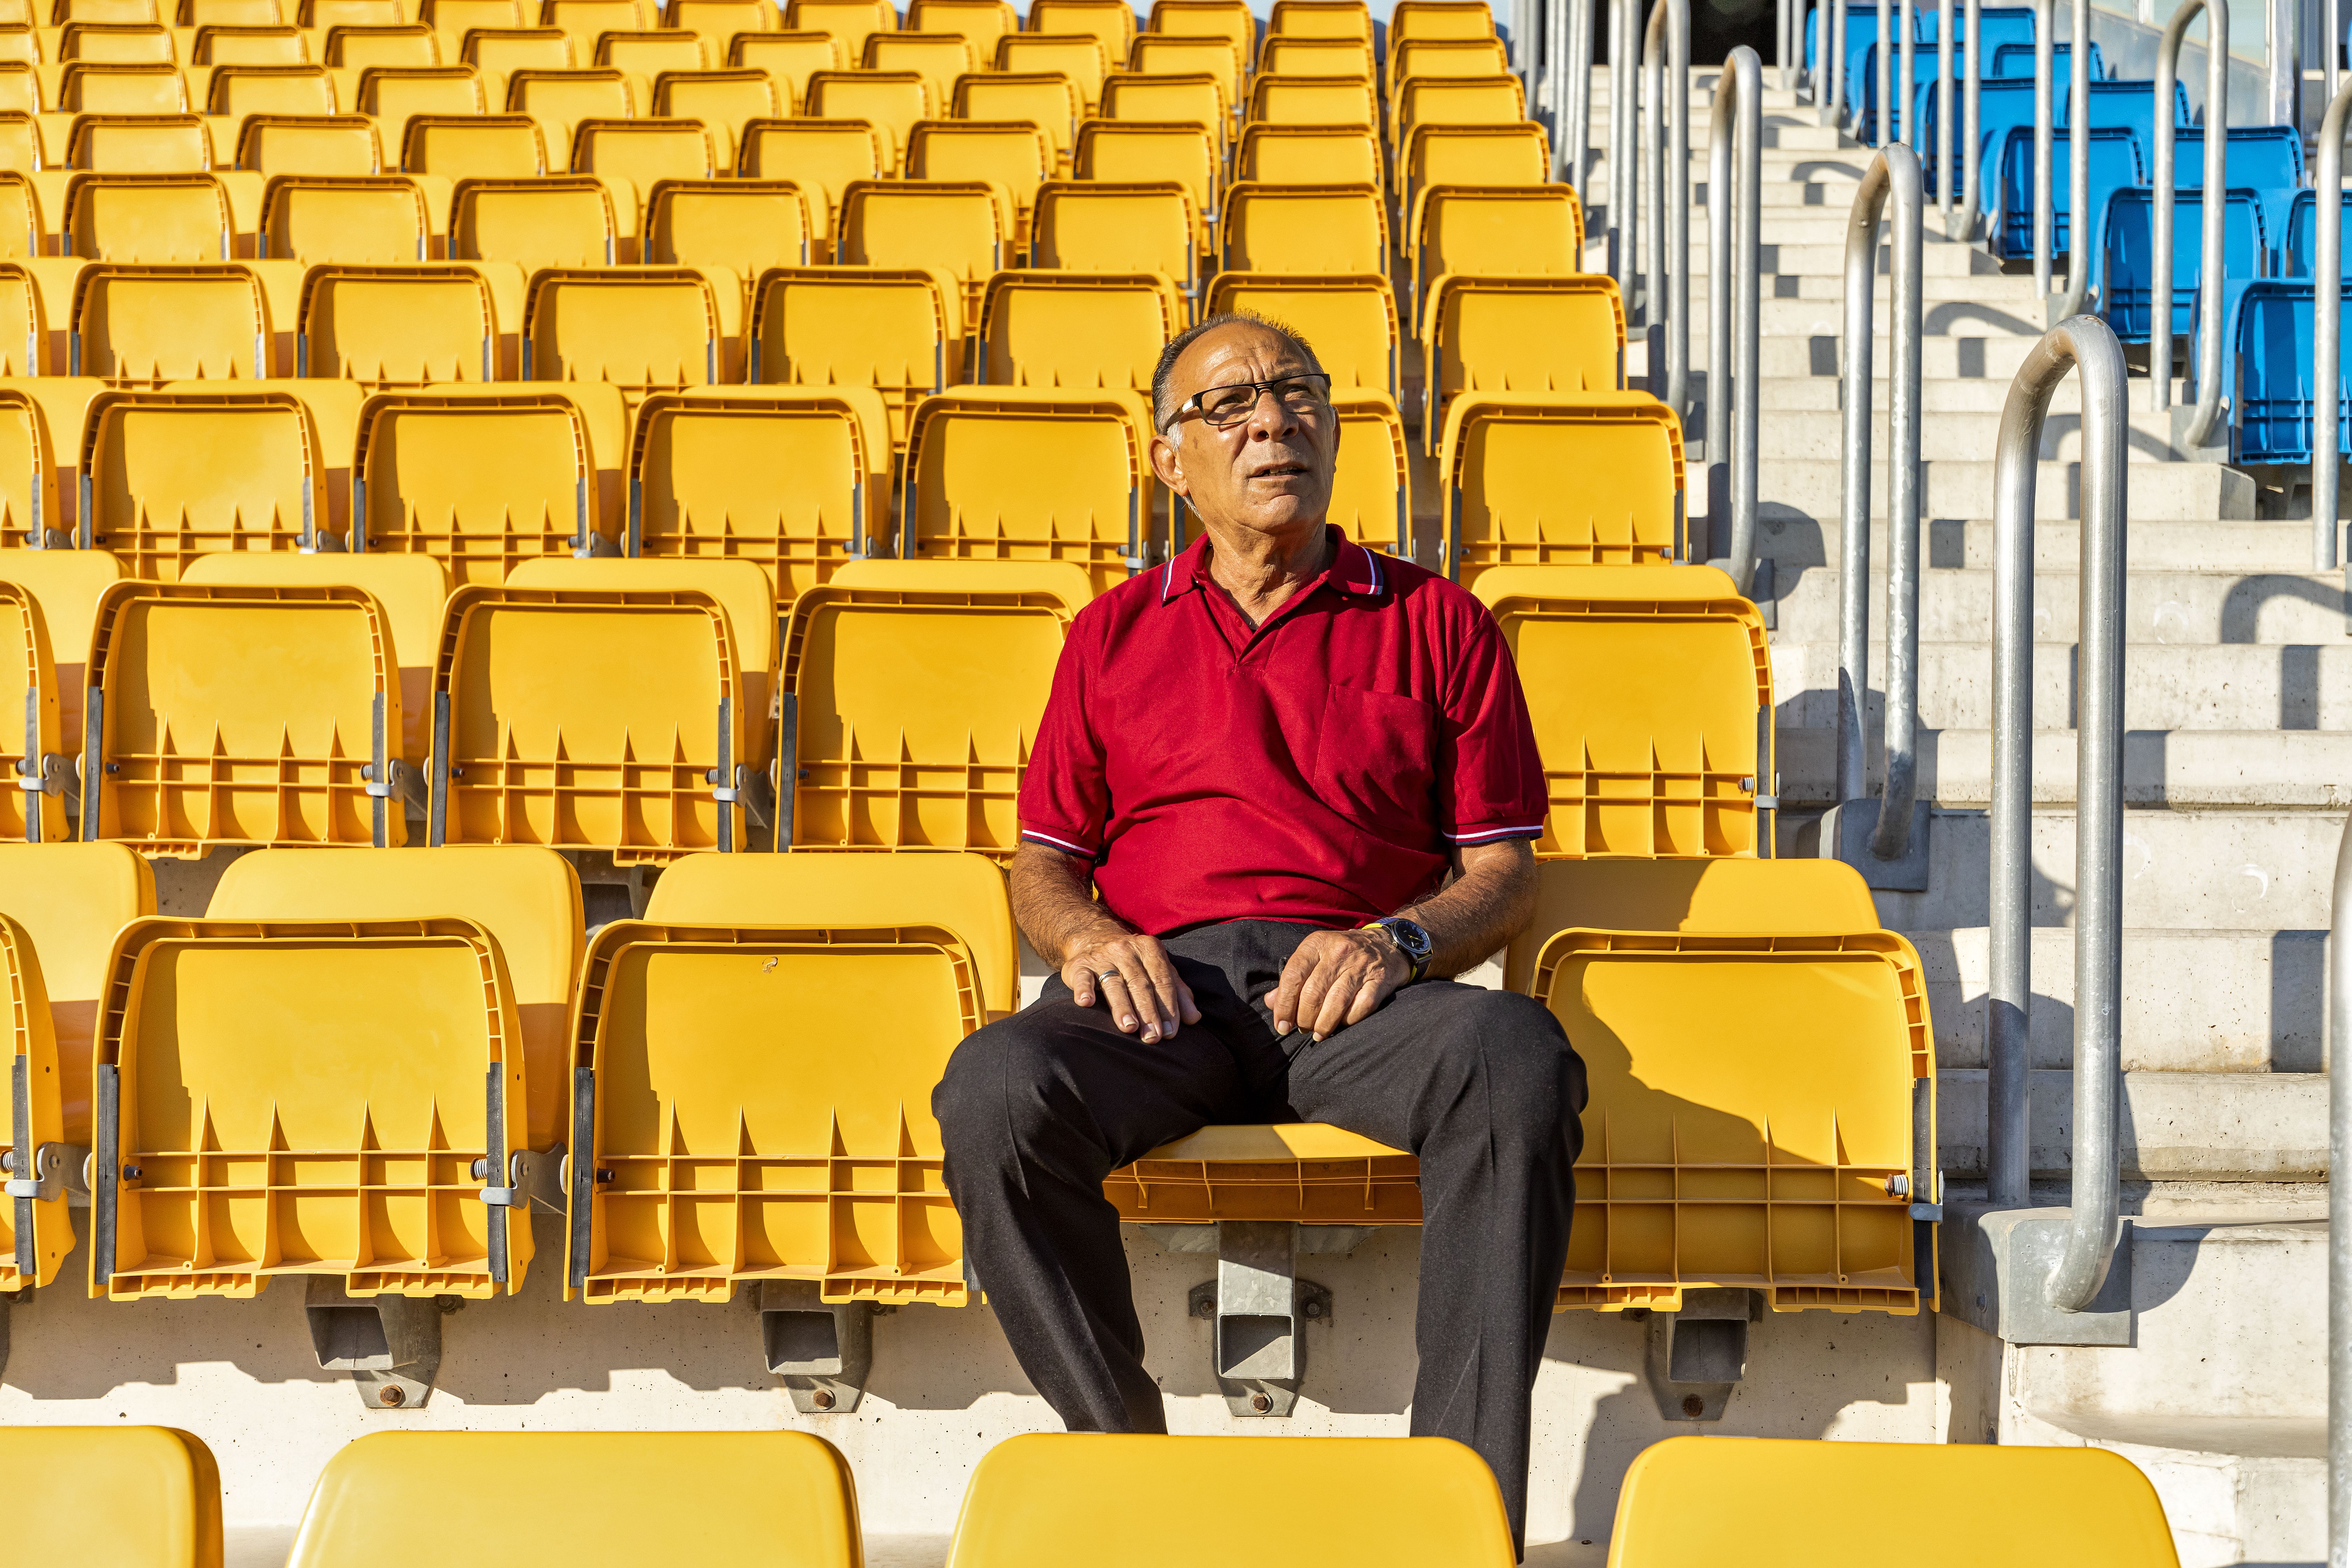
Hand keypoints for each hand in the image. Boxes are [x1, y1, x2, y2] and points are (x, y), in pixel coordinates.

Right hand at [1062, 928, 1201, 1043]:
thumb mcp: (1159, 970)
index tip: (1170, 1032)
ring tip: (1128, 1027)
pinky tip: (1085, 1003)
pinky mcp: (1079, 965)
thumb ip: (1178, 992)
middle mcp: (1127, 950)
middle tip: (1152, 1037)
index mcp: (1151, 950)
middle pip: (1140, 984)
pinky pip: (1082, 978)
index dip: (1167, 1007)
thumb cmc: (1134, 963)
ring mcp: (1103, 957)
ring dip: (1122, 1006)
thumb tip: (1194, 1019)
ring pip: (1114, 983)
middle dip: (1148, 1012)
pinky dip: (1083, 989)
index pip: (1163, 981)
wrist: (1094, 939)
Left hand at [1269, 928, 1409, 1042]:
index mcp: (1317, 943)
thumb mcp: (1315, 956)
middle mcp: (1338, 952)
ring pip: (1335, 1003)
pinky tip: (1341, 1025)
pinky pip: (1360, 1008)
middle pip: (1313, 993)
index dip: (1284, 1004)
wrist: (1387, 945)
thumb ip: (1292, 978)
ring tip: (1318, 1033)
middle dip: (1303, 1018)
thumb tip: (1270, 1001)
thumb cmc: (1343, 954)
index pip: (1293, 975)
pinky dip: (1347, 1021)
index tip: (1281, 1025)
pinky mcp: (1380, 980)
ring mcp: (1361, 966)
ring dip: (1323, 1025)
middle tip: (1302, 1028)